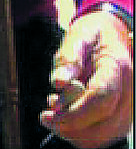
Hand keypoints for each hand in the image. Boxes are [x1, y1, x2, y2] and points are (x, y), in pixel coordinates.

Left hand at [39, 9, 133, 147]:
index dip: (74, 111)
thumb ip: (68, 58)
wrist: (111, 37)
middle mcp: (129, 92)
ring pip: (106, 135)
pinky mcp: (122, 117)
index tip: (47, 113)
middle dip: (71, 127)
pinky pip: (105, 135)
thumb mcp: (77, 38)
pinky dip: (83, 134)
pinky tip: (66, 117)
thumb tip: (59, 83)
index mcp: (117, 68)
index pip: (100, 98)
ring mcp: (128, 107)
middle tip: (45, 118)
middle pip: (105, 123)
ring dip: (76, 133)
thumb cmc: (91, 37)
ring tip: (54, 114)